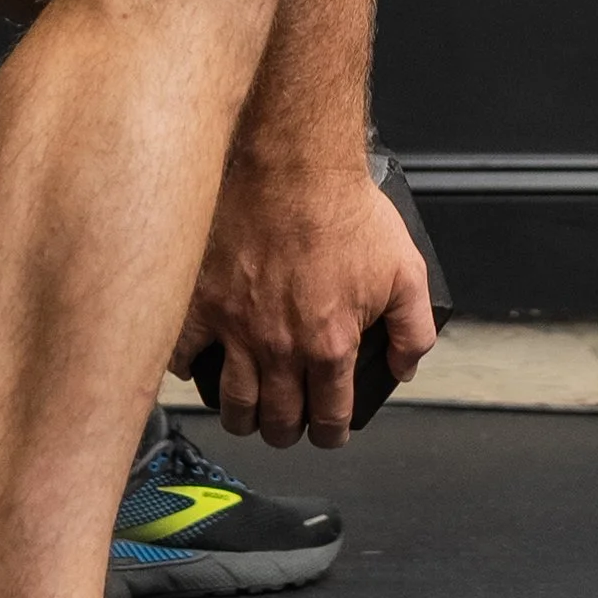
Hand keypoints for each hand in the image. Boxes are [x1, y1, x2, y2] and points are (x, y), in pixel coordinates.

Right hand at [172, 163, 439, 449]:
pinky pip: (182, 355)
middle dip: (286, 431)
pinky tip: (198, 362)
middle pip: (277, 421)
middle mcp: (280, 347)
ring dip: (242, 416)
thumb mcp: (406, 270)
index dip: (332, 432)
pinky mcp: (200, 302)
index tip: (328, 430)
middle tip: (286, 424)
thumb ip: (414, 329)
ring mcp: (235, 328)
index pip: (330, 416)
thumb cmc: (343, 208)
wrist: (293, 165)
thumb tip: (405, 366)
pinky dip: (189, 368)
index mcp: (329, 345)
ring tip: (246, 409)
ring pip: (232, 403)